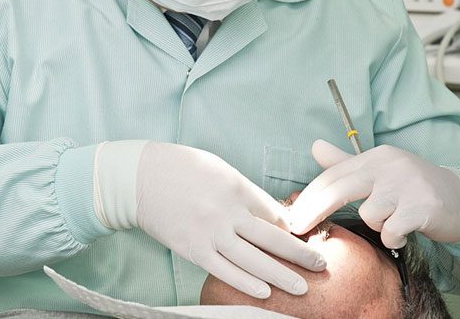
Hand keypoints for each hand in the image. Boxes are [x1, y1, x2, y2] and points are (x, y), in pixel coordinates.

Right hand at [136, 143, 325, 298]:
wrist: (138, 178)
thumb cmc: (180, 167)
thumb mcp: (219, 168)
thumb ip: (245, 190)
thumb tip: (271, 214)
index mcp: (236, 186)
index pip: (273, 213)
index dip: (292, 228)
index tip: (306, 238)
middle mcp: (227, 211)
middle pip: (272, 238)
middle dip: (299, 253)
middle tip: (321, 265)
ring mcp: (209, 232)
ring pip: (253, 259)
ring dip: (280, 275)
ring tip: (302, 287)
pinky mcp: (192, 249)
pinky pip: (224, 270)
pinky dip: (245, 282)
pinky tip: (264, 292)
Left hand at [289, 140, 459, 248]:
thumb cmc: (412, 188)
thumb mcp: (379, 172)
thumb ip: (345, 163)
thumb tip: (315, 146)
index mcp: (376, 157)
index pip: (333, 175)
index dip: (308, 197)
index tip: (291, 217)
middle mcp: (390, 165)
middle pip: (340, 189)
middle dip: (314, 211)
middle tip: (298, 230)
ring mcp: (408, 184)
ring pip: (370, 215)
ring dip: (377, 226)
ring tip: (393, 222)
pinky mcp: (424, 206)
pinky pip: (391, 230)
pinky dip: (394, 237)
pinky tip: (404, 233)